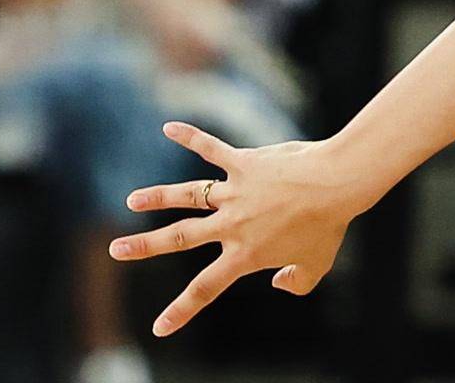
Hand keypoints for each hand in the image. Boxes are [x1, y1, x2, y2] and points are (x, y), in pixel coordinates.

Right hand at [109, 122, 373, 336]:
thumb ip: (297, 283)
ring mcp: (236, 192)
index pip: (206, 288)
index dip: (181, 311)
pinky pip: (211, 148)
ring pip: (187, 195)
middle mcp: (232, 224)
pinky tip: (169, 126)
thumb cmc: (330, 224)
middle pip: (179, 238)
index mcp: (246, 254)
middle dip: (145, 246)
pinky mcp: (244, 163)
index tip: (159, 329)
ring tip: (133, 200)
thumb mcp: (317, 265)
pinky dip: (190, 137)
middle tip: (116, 250)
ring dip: (158, 197)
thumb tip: (277, 282)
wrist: (338, 183)